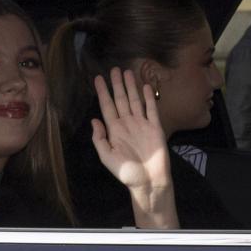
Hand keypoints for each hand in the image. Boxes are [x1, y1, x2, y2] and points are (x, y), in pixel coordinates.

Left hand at [91, 67, 178, 228]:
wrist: (149, 180)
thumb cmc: (127, 173)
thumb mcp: (107, 157)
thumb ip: (100, 139)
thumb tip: (94, 120)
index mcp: (114, 130)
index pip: (107, 106)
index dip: (102, 92)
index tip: (98, 79)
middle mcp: (127, 124)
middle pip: (121, 100)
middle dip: (117, 85)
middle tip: (114, 69)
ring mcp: (142, 125)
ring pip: (135, 101)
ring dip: (131, 87)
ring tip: (128, 73)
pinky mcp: (155, 128)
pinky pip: (151, 109)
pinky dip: (149, 98)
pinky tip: (146, 87)